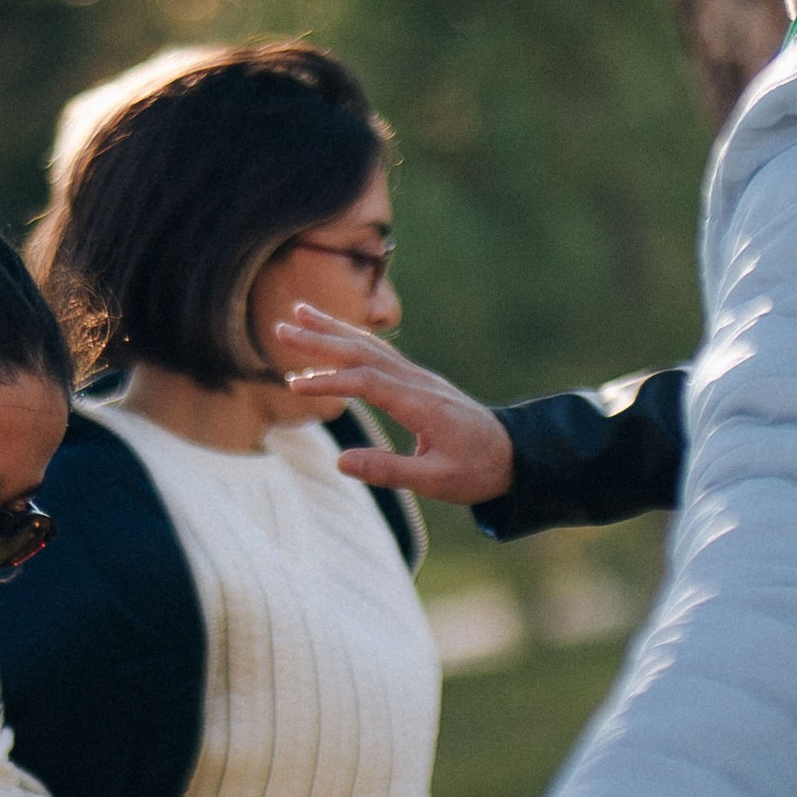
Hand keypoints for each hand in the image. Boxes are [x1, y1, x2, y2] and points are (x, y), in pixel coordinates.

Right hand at [274, 310, 515, 511]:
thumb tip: (341, 461)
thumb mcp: (435, 482)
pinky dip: (352, 340)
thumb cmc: (476, 471)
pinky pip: (380, 353)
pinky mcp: (418, 381)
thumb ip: (388, 471)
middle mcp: (418, 382)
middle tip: (281, 327)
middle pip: (363, 352)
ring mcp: (419, 378)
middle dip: (321, 339)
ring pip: (371, 346)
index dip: (330, 382)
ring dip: (333, 329)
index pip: (367, 382)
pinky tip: (335, 335)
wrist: (515, 454)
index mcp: (421, 404)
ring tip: (299, 314)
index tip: (295, 386)